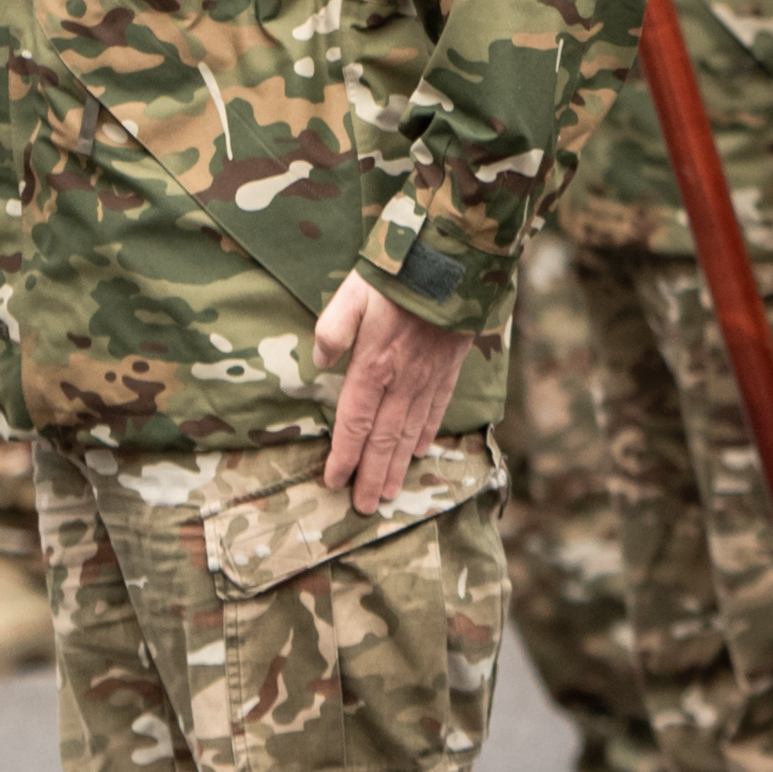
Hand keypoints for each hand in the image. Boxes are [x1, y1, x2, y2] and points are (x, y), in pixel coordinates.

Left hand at [313, 271, 478, 508]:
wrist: (453, 263)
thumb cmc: (396, 276)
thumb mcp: (350, 295)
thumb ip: (331, 331)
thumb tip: (319, 360)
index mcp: (372, 367)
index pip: (354, 423)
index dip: (343, 456)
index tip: (334, 481)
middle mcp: (401, 382)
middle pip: (383, 440)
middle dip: (372, 476)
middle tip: (365, 507)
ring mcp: (428, 379)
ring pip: (410, 433)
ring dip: (398, 466)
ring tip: (390, 493)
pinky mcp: (448, 370)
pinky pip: (437, 411)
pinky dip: (427, 435)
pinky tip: (421, 452)